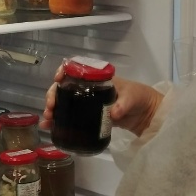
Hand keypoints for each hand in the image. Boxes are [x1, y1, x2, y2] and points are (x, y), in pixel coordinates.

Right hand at [42, 66, 162, 135]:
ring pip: (66, 102)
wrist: (147, 114)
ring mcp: (88, 102)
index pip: (76, 69)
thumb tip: (113, 113)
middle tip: (51, 107)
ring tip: (48, 120)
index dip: (64, 72)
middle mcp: (89, 88)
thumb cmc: (140, 98)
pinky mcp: (90, 116)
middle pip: (66, 88)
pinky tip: (51, 127)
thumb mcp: (132, 97)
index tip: (58, 80)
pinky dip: (61, 121)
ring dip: (54, 109)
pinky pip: (73, 116)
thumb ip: (123, 104)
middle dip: (54, 95)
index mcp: (97, 78)